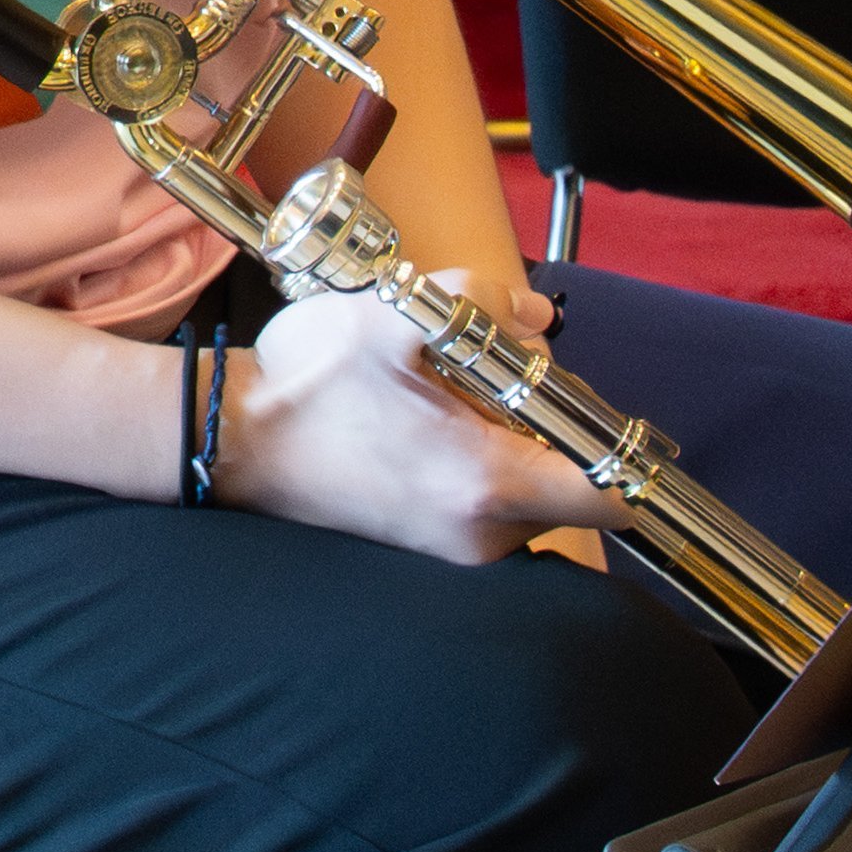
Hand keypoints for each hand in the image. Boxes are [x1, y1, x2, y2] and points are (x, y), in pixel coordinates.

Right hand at [213, 289, 601, 566]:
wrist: (233, 439)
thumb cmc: (308, 385)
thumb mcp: (394, 316)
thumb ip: (482, 303)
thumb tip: (536, 316)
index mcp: (487, 482)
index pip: (612, 494)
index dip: (617, 445)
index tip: (578, 400)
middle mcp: (483, 533)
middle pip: (571, 484)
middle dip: (545, 422)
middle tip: (489, 372)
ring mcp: (458, 548)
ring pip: (531, 492)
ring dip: (509, 438)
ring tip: (446, 393)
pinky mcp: (434, 545)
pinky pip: (491, 504)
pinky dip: (480, 460)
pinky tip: (428, 421)